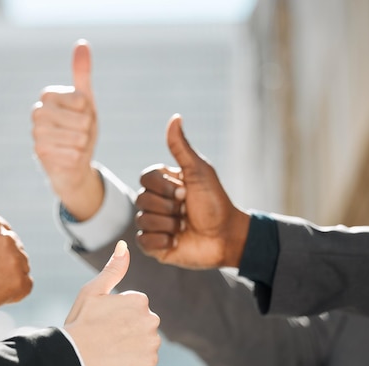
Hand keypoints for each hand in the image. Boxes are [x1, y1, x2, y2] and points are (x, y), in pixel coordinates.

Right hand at [32, 39, 102, 220]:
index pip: (81, 100)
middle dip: (86, 129)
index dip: (87, 111)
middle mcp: (38, 111)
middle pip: (81, 120)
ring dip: (82, 144)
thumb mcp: (85, 102)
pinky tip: (69, 158)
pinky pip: (72, 154)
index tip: (80, 115)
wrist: (72, 164)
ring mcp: (36, 132)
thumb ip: (82, 74)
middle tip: (77, 134)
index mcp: (48, 96)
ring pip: (77, 137)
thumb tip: (81, 43)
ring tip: (73, 145)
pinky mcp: (40, 152)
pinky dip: (76, 158)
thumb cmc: (79, 130)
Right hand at [64, 240, 160, 365]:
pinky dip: (135, 361)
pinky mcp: (150, 363)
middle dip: (128, 327)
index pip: (135, 306)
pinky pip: (146, 359)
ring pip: (146, 340)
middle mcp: (152, 319)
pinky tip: (118, 359)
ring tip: (111, 347)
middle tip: (106, 334)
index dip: (117, 313)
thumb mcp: (93, 290)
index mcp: (140, 300)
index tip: (103, 320)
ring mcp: (152, 343)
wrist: (74, 356)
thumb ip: (113, 268)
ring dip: (133, 344)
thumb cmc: (81, 320)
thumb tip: (124, 244)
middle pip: (142, 322)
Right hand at [135, 114, 250, 268]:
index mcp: (163, 184)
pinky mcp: (154, 246)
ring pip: (142, 220)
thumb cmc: (216, 202)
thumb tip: (175, 117)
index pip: (145, 178)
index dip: (164, 187)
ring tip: (184, 227)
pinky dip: (162, 241)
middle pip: (141, 199)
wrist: (226, 236)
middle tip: (186, 211)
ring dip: (168, 224)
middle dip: (168, 207)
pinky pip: (143, 241)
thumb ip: (181, 147)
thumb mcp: (199, 171)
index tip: (185, 192)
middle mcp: (156, 202)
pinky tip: (177, 241)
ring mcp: (154, 224)